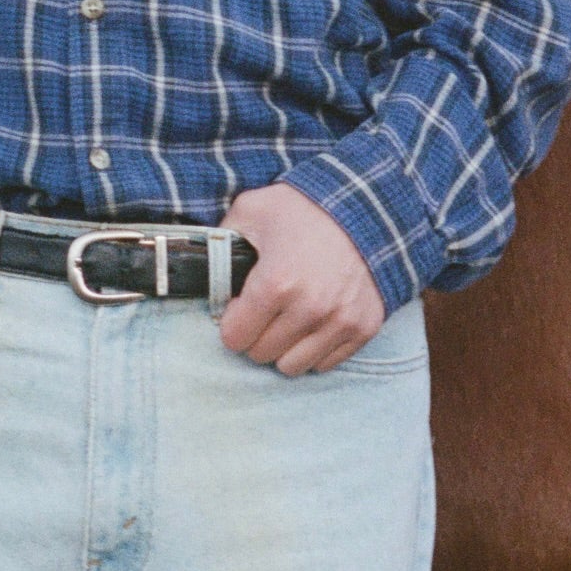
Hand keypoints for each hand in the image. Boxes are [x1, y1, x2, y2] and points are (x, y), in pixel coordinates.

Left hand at [218, 181, 385, 374]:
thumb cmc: (305, 208)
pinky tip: (313, 323)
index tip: (239, 308)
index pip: (235, 338)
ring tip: (288, 321)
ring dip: (284, 348)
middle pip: (261, 354)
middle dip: (256, 335)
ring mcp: (339, 321)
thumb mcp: (252, 209)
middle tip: (264, 312)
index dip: (231, 323)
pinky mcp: (363, 327)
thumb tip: (204, 265)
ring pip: (292, 366)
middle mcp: (309, 309)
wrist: (367, 205)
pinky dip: (314, 349)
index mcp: (275, 284)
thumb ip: (222, 239)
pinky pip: (326, 363)